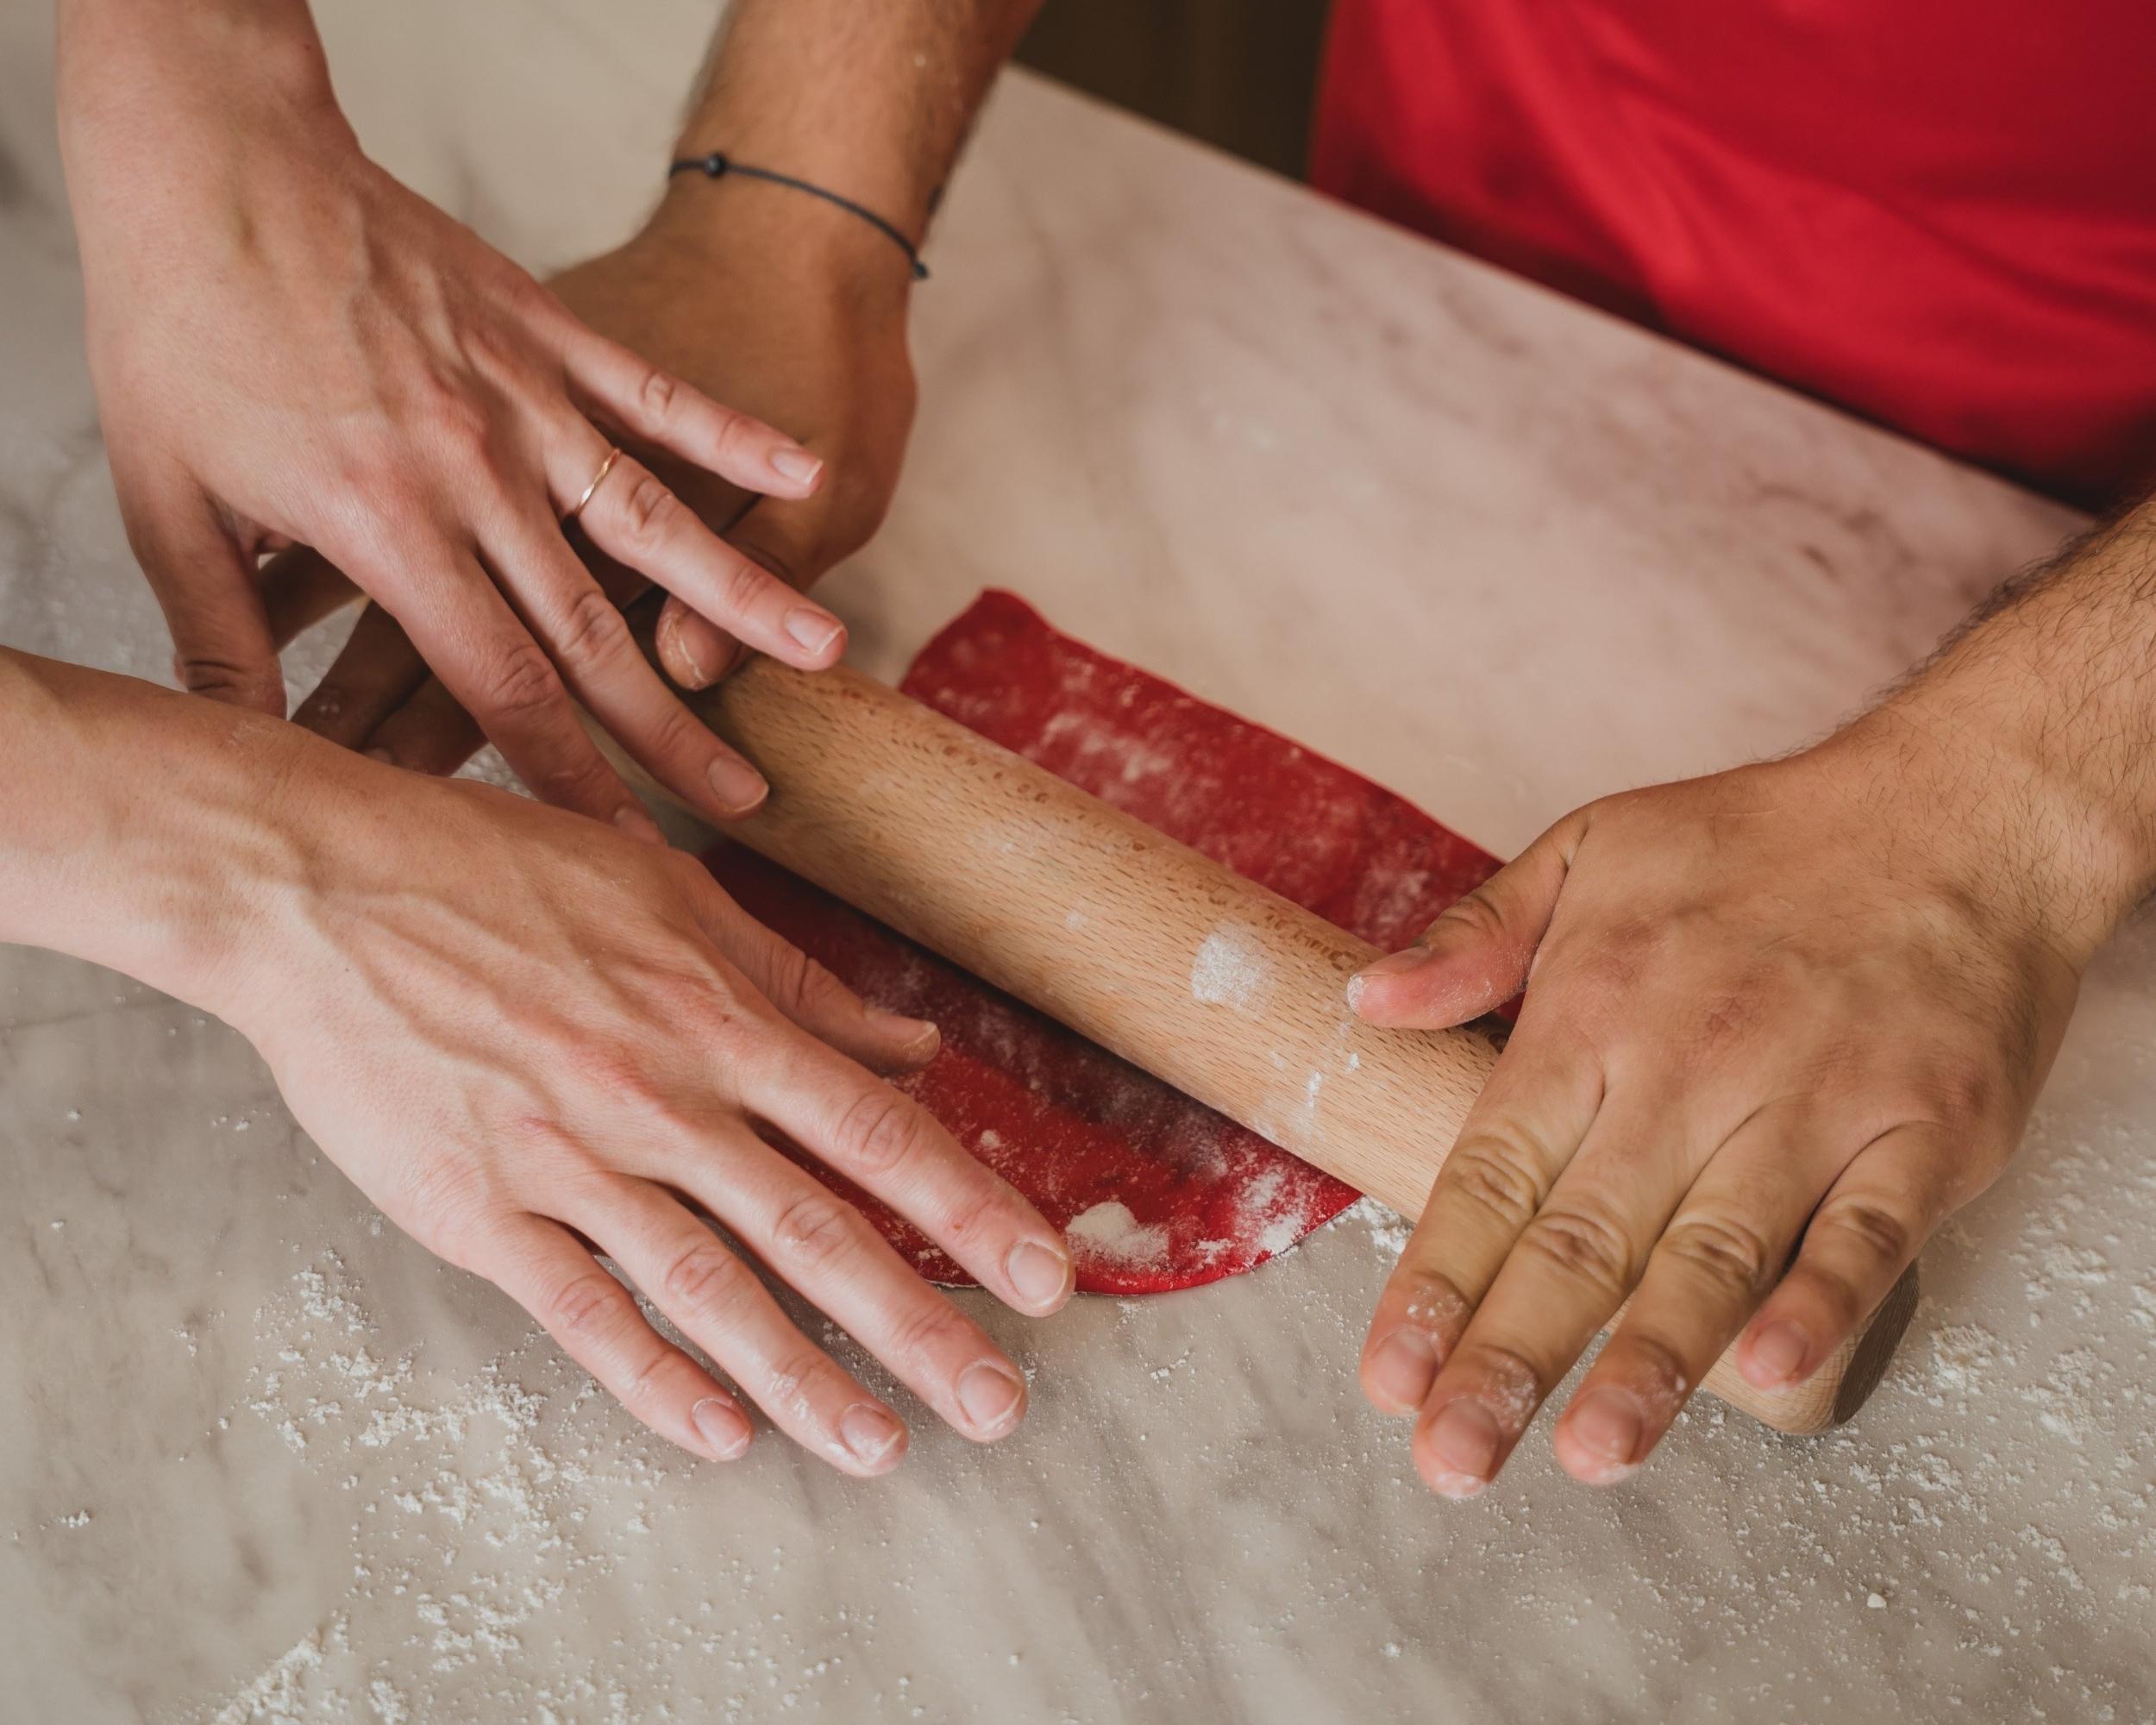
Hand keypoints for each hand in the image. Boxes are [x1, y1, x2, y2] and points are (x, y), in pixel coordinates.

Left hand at [60, 6, 850, 831]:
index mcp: (386, 525)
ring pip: (653, 522)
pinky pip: (658, 394)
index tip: (615, 846)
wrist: (211, 153)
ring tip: (824, 652)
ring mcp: (525, 399)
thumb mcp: (165, 497)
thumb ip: (219, 635)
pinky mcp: (549, 330)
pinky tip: (804, 471)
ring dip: (741, 597)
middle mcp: (476, 474)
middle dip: (669, 732)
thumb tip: (244, 748)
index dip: (561, 777)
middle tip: (740, 801)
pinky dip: (733, 435)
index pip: (496, 685)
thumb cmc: (178, 323)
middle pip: (595, 630)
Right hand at [217, 742, 1073, 1471]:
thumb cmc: (500, 874)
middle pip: (815, 1227)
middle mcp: (661, 1095)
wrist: (322, 883)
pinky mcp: (478, 1207)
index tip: (1044, 1276)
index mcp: (716, 1017)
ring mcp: (569, 1157)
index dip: (968, 1208)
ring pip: (710, 1283)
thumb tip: (910, 1047)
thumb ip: (796, 983)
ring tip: (881, 1447)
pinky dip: (651, 1374)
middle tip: (998, 1403)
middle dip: (919, 1322)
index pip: (873, 1129)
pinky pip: (579, 1307)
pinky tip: (719, 1433)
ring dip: (804, 1376)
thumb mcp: (671, 897)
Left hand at [1348, 723, 2085, 1494]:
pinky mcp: (1921, 1130)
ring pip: (1713, 1250)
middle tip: (1451, 1458)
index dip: (1435, 1281)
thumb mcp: (1590, 849)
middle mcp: (1691, 1065)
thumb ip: (1474, 937)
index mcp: (1595, 1010)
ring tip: (1587, 1454)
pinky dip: (1818, 1300)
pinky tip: (1765, 1371)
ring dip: (1648, 1359)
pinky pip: (1865, 1232)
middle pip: (1582, 1237)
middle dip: (1507, 1356)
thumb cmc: (1759, 841)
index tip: (1387, 1377)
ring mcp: (1812, 1102)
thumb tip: (1364, 1001)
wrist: (1957, 808)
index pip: (1493, 1172)